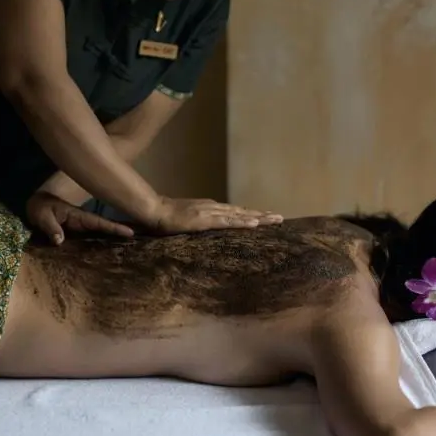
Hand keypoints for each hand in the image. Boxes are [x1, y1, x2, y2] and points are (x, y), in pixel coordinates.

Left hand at [26, 190, 135, 244]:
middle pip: (105, 229)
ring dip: (112, 241)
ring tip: (130, 251)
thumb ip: (51, 227)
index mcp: (79, 216)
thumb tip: (60, 241)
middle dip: (121, 234)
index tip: (131, 232)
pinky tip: (107, 255)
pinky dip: (99, 246)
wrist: (35, 207)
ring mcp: (81, 229)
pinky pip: (90, 241)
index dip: (114, 227)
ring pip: (100, 235)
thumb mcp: (42, 216)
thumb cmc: (39, 208)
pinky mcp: (76, 235)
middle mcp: (83, 223)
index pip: (100, 222)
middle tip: (140, 242)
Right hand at [150, 197, 283, 233]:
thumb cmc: (167, 217)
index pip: (236, 212)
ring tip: (275, 219)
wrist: (155, 210)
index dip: (252, 214)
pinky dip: (242, 223)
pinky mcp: (205, 220)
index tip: (267, 217)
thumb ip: (198, 222)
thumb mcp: (187, 220)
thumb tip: (205, 227)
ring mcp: (211, 212)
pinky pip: (228, 222)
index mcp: (211, 208)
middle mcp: (214, 207)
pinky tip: (255, 224)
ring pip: (240, 215)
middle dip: (262, 215)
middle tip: (280, 217)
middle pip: (243, 212)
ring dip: (259, 217)